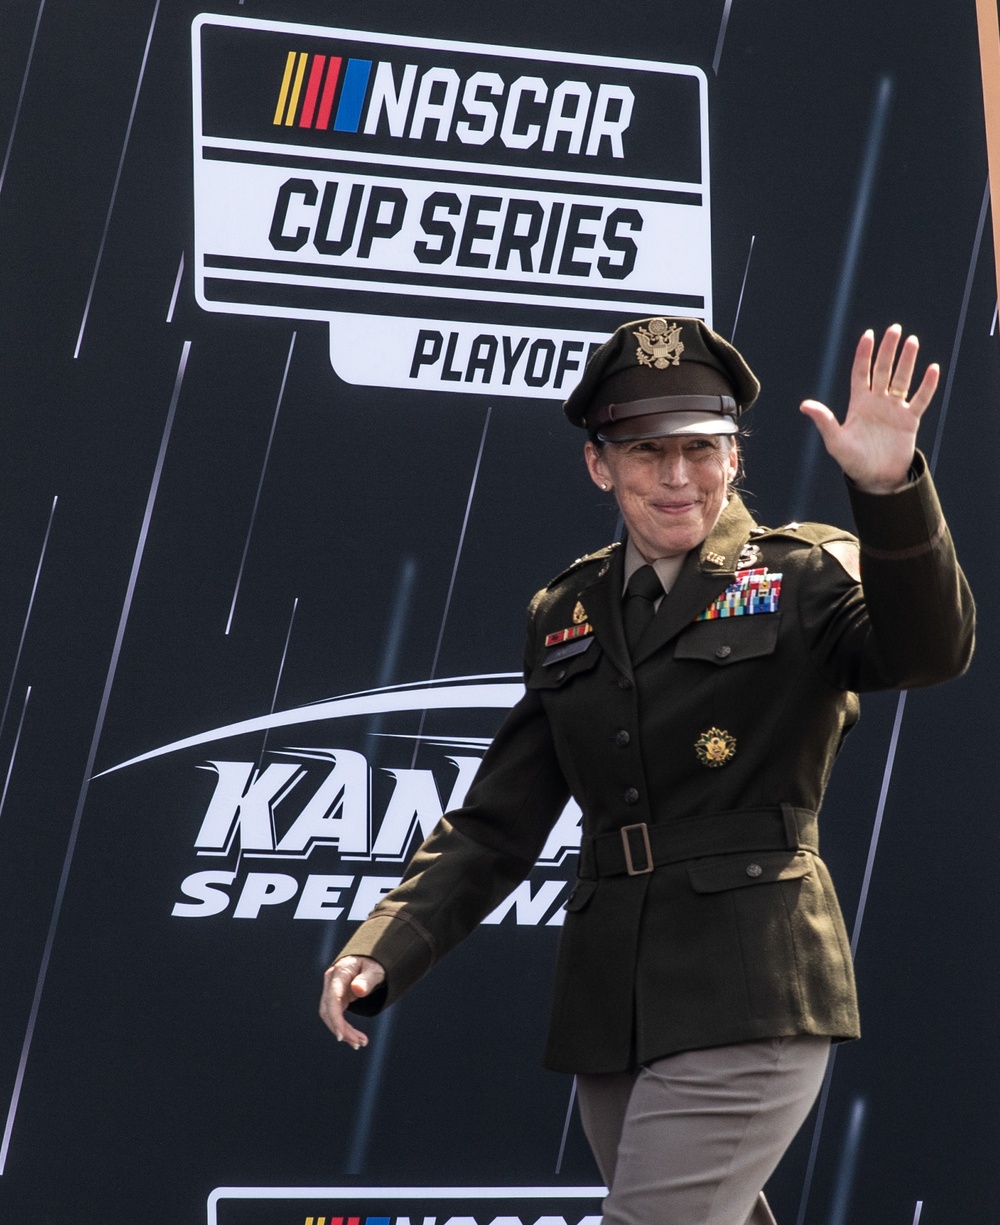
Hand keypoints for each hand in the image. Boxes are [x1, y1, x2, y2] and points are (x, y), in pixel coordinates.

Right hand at [318, 955, 384, 1048]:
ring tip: (360, 1043)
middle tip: (359, 1043)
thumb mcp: (375, 970)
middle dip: (342, 1029)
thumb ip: (367, 979)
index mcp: (339, 972)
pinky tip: (355, 1038)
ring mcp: (332, 990)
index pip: (332, 999)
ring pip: (331, 1017)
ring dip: (344, 1032)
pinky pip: (336, 1016)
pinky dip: (344, 1028)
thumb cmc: (374, 963)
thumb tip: (357, 990)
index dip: (335, 1019)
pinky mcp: (336, 998)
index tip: (341, 1036)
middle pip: (329, 1011)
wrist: (371, 960)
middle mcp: (331, 982)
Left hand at [800, 324, 939, 492]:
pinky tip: (932, 369)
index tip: (868, 334)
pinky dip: (927, 385)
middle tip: (895, 328)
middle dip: (888, 349)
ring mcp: (894, 410)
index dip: (864, 354)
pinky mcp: (910, 421)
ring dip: (908, 361)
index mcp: (858, 403)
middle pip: (883, 370)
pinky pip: (920, 399)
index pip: (861, 372)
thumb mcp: (835, 441)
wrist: (875, 479)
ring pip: (902, 380)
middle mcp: (877, 402)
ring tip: (912, 341)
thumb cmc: (852, 461)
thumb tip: (804, 405)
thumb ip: (824, 420)